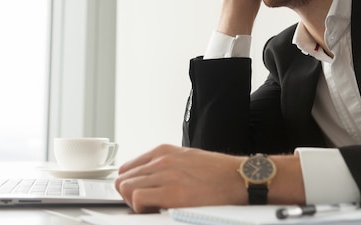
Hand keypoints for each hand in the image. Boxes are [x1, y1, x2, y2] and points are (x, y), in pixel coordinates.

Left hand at [114, 144, 244, 212]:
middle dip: (129, 195)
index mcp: (163, 151)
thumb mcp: (185, 158)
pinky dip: (142, 209)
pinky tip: (156, 210)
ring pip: (126, 188)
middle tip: (144, 204)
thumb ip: (165, 165)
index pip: (128, 168)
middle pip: (123, 179)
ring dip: (134, 202)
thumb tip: (148, 178)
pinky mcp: (172, 193)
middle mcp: (161, 160)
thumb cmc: (217, 172)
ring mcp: (165, 175)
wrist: (237, 178)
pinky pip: (138, 200)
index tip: (137, 193)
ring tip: (151, 207)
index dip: (130, 184)